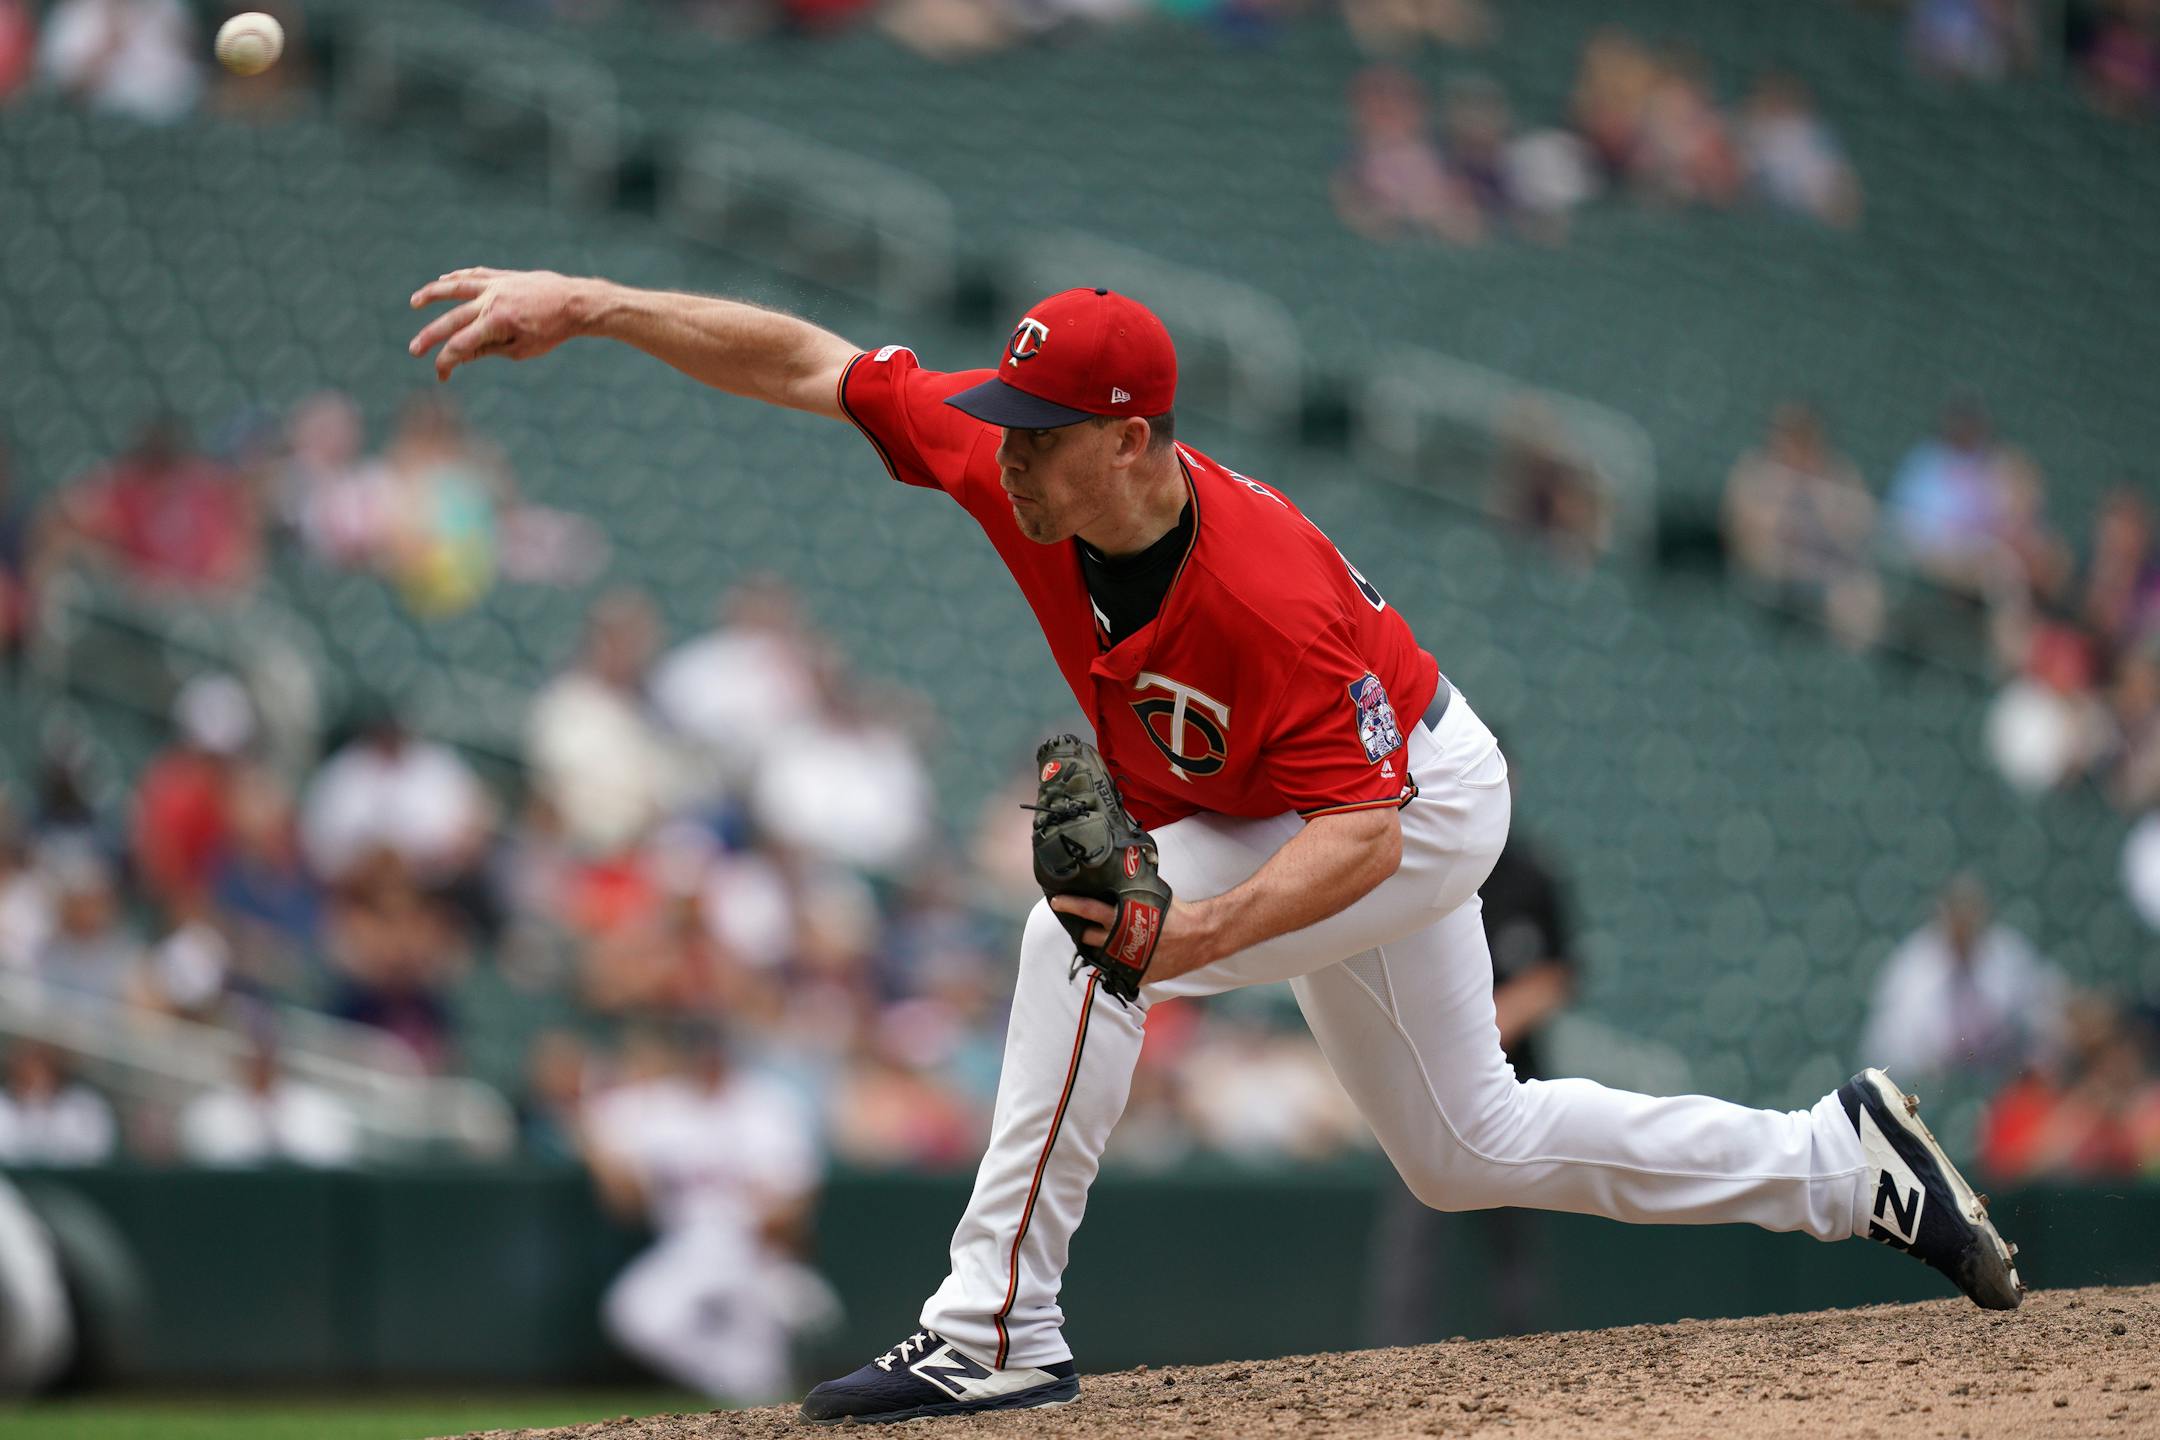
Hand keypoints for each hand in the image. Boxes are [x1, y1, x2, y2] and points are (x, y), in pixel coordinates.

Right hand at [407, 268, 587, 381]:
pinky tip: (444, 280)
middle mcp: (491, 301)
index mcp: (495, 322)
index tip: (442, 376)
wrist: (575, 302)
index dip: (447, 362)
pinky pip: (474, 275)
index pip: (461, 345)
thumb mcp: (522, 349)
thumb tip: (460, 354)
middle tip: (414, 350)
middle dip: (430, 337)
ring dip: (432, 294)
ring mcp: (495, 285)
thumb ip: (489, 350)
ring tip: (414, 302)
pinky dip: (458, 277)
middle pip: (451, 320)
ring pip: (455, 287)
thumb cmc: (552, 331)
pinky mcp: (503, 277)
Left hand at [1048, 894, 1221, 987]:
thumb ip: (1132, 891)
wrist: (1198, 937)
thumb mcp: (1151, 895)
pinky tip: (1122, 957)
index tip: (1056, 901)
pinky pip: (1119, 972)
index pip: (1088, 909)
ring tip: (1104, 942)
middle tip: (1084, 927)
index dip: (1070, 905)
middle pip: (1088, 937)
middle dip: (1084, 932)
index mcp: (1121, 918)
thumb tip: (1120, 873)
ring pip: (1101, 956)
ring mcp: (1127, 960)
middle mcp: (1120, 940)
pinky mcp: (1137, 975)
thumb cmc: (1175, 913)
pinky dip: (1118, 964)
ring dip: (1100, 949)